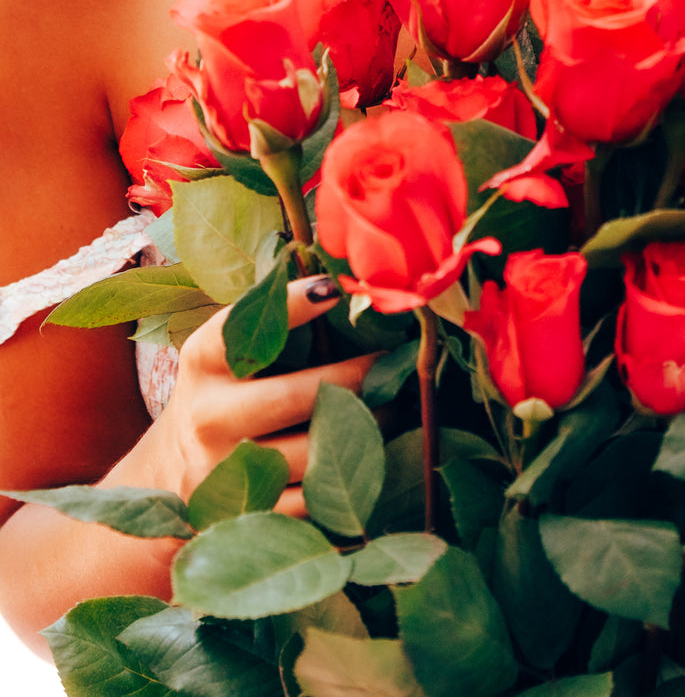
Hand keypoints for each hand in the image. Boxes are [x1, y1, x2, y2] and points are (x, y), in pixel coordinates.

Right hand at [115, 276, 377, 517]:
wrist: (167, 479)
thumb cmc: (220, 399)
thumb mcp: (224, 359)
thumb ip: (266, 327)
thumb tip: (340, 288)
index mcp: (201, 364)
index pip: (239, 327)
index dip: (288, 306)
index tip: (333, 289)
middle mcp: (207, 417)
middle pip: (296, 396)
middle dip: (356, 380)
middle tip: (392, 368)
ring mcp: (222, 474)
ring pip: (313, 454)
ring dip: (364, 431)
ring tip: (393, 410)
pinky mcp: (243, 519)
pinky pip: (311, 502)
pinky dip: (349, 482)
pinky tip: (373, 458)